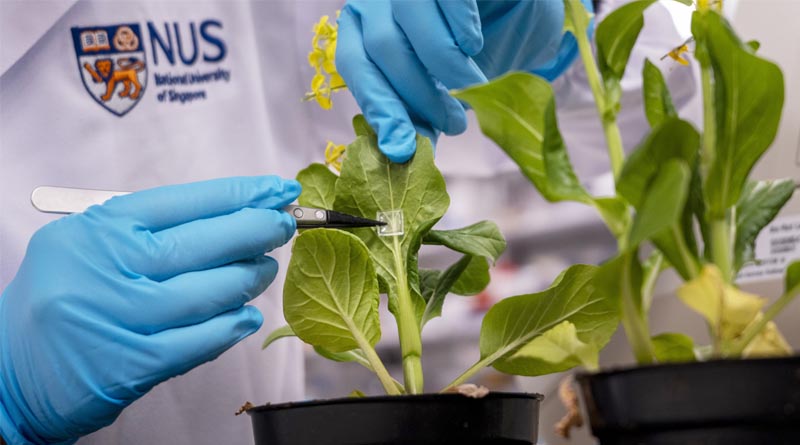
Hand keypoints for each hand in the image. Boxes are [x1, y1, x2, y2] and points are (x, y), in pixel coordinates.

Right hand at [0, 176, 299, 443]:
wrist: (6, 371)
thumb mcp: (86, 245)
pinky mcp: (131, 364)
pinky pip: (197, 342)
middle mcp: (108, 268)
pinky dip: (228, 328)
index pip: (184, 201)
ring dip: (248, 278)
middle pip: (202, 243)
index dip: (238, 194)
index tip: (275, 190)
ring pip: (206, 293)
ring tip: (266, 267)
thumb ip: (147, 231)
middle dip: (254, 230)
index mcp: (98, 229)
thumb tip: (228, 217)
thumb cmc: (58, 299)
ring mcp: (120, 317)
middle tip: (283, 224)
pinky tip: (247, 316)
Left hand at [337, 0, 590, 162]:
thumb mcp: (437, 84)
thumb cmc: (463, 49)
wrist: (505, 11)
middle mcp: (376, 0)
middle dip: (418, 95)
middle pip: (381, 49)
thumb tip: (405, 153)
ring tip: (472, 89)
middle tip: (453, 124)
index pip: (356, 67)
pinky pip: (448, 1)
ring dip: (445, 68)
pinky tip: (473, 44)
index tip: (401, 146)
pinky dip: (461, 28)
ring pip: (410, 25)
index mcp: (361, 28)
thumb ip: (417, 112)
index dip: (378, 108)